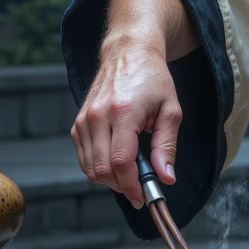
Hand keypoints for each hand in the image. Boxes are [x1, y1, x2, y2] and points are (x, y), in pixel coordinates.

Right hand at [71, 0, 195, 207]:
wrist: (128, 52)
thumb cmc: (153, 79)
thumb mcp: (171, 110)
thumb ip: (167, 146)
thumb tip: (166, 178)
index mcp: (123, 112)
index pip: (120, 162)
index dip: (131, 185)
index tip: (142, 196)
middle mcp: (98, 116)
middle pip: (102, 169)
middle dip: (122, 186)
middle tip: (139, 188)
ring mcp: (84, 119)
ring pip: (89, 167)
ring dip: (109, 179)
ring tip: (130, 173)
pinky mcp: (78, 122)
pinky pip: (83, 157)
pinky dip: (98, 167)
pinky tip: (116, 161)